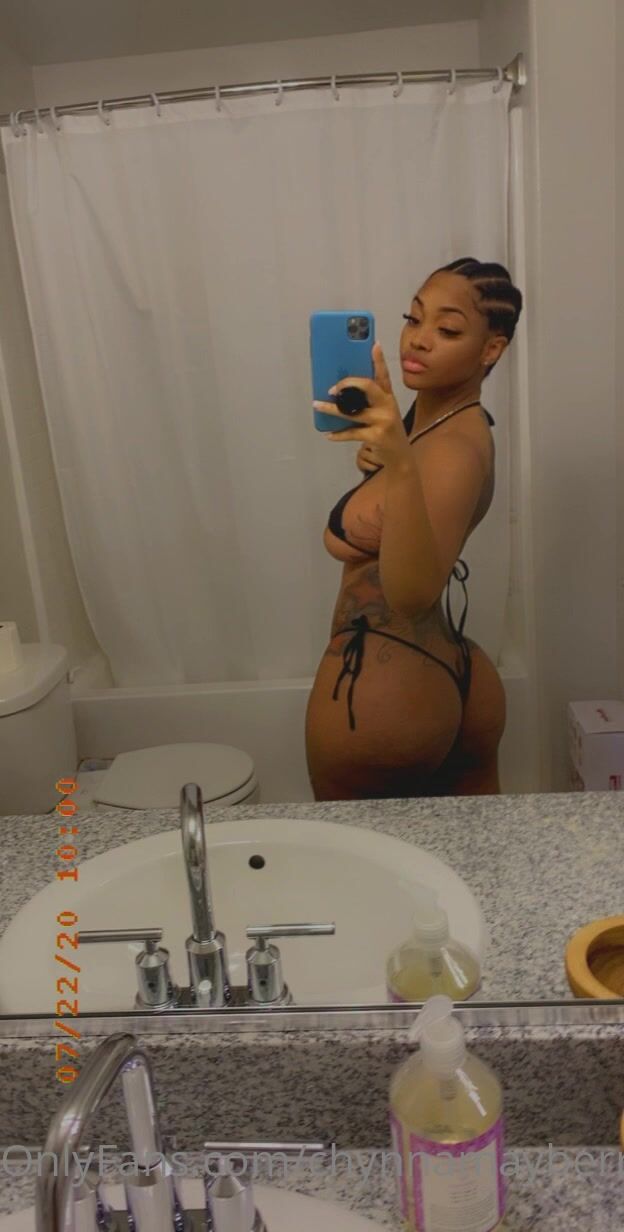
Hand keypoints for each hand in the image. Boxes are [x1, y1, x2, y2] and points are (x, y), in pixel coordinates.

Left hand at [313, 342, 410, 470]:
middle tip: (332, 388)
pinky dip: (338, 434)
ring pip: (352, 411)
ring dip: (332, 408)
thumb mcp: (382, 412)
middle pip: (367, 386)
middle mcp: (387, 405)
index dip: (378, 360)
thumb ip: (368, 402)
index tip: (374, 345)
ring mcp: (383, 420)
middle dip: (347, 384)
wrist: (399, 456)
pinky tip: (329, 435)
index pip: (383, 374)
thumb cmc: (386, 430)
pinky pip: (352, 432)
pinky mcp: (376, 436)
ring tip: (317, 405)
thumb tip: (339, 394)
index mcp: (387, 396)